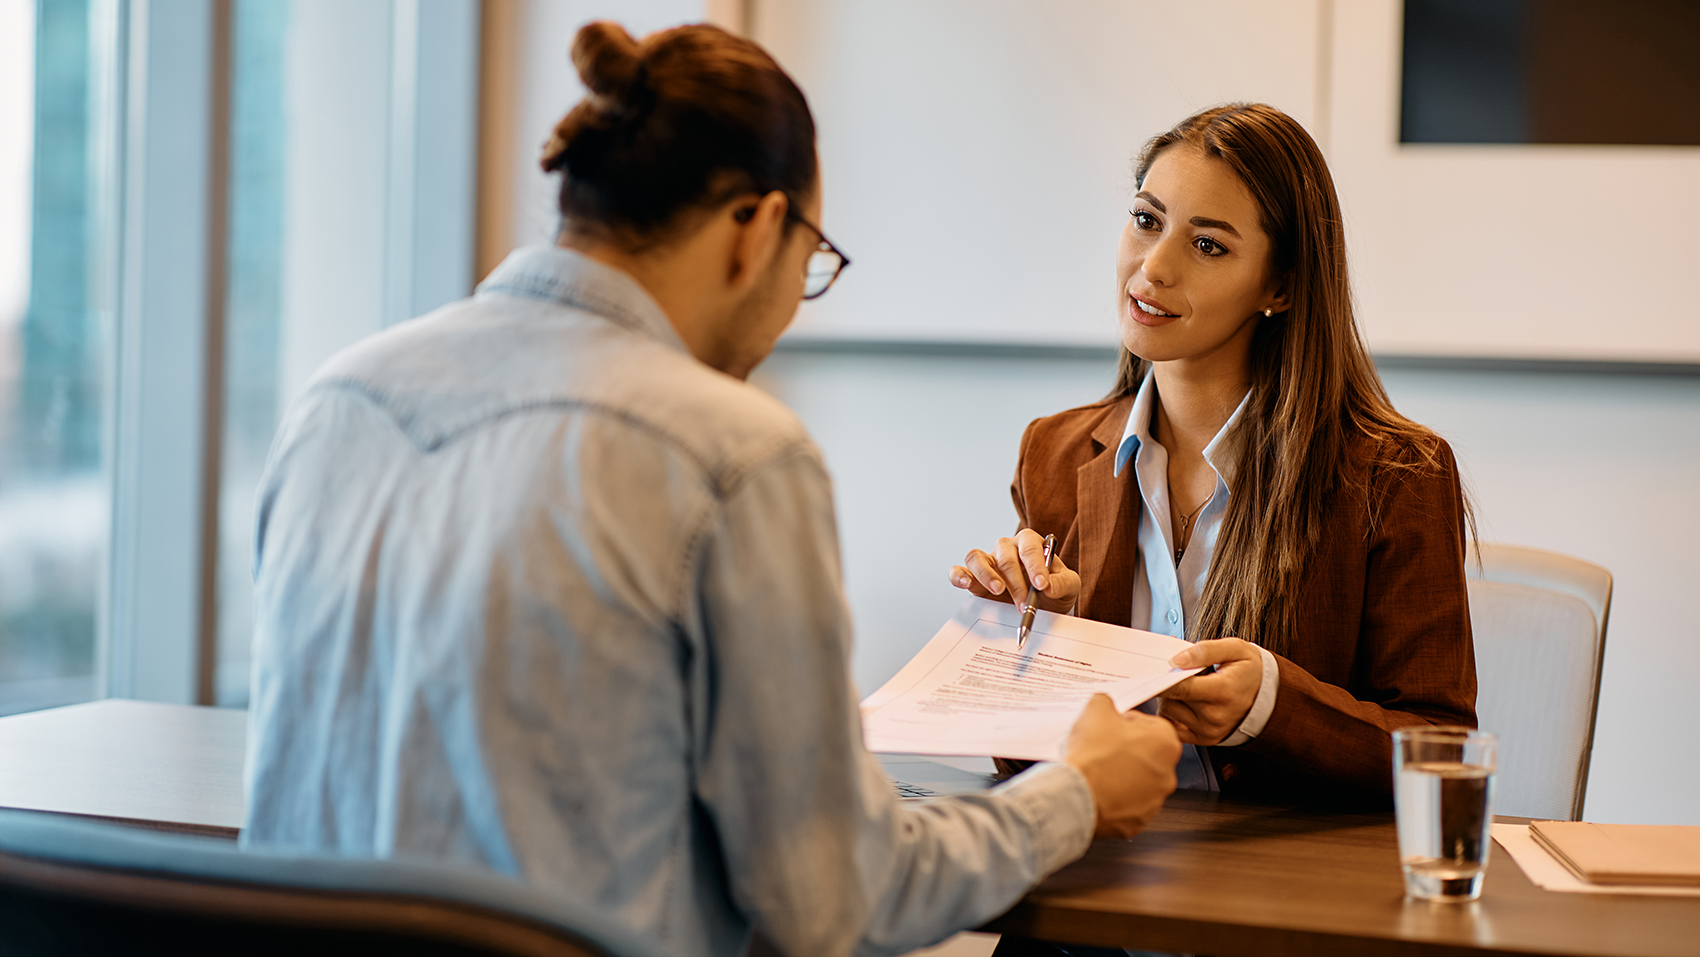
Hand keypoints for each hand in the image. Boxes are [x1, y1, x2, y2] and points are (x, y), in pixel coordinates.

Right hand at [948, 529, 1079, 614]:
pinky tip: (966, 584)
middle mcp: (1006, 548)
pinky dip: (959, 576)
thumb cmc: (1054, 591)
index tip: (1041, 585)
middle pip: (1005, 557)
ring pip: (977, 557)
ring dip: (987, 575)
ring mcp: (987, 561)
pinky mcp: (973, 577)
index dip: (1035, 565)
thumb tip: (1048, 586)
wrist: (1043, 608)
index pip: (1030, 548)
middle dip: (1016, 583)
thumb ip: (1063, 583)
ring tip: (999, 591)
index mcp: (1030, 543)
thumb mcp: (1069, 587)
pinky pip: (959, 571)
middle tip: (1024, 604)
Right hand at [1064, 694, 1180, 837]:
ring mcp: (1153, 801)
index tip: (1111, 726)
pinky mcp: (1137, 822)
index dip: (1127, 723)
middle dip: (1126, 750)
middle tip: (1102, 747)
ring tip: (1097, 769)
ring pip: (1138, 781)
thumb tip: (1106, 705)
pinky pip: (1127, 804)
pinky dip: (1114, 797)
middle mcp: (1167, 774)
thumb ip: (1107, 702)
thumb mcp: (1096, 710)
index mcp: (1165, 743)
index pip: (1150, 724)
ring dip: (1121, 774)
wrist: (1076, 796)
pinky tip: (1097, 788)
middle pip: (1146, 754)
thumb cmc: (1092, 756)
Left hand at [1157, 638, 1263, 745]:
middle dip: (1167, 683)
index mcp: (1222, 691)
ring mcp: (1209, 731)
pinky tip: (1184, 702)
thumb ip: (1205, 650)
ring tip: (1187, 688)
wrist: (1270, 698)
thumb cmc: (1250, 670)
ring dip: (1170, 698)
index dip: (1163, 677)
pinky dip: (1173, 713)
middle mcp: (1215, 716)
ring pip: (1168, 712)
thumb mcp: (1235, 649)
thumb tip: (1176, 659)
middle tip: (1177, 673)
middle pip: (1171, 699)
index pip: (1180, 687)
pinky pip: (1173, 726)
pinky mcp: (1204, 740)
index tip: (1155, 668)